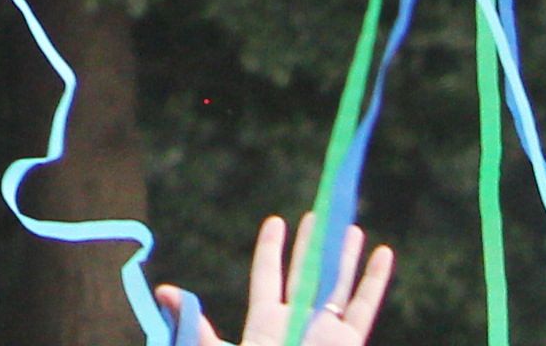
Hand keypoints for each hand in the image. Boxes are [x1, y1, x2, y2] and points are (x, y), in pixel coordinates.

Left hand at [156, 217, 392, 345]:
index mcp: (265, 321)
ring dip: (346, 256)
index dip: (271, 248)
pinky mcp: (349, 342)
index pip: (268, 275)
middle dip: (312, 245)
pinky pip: (365, 307)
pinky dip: (374, 280)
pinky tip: (383, 254)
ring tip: (352, 227)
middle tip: (318, 214)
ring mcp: (326, 332)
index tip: (276, 221)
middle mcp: (298, 321)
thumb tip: (162, 291)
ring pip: (338, 285)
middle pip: (306, 273)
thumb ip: (193, 323)